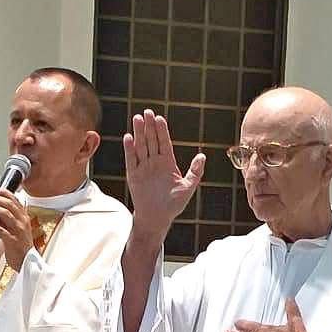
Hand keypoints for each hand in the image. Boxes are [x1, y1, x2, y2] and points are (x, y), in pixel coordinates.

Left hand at [0, 190, 34, 269]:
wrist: (27, 262)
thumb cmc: (21, 247)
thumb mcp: (19, 230)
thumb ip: (9, 221)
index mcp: (25, 218)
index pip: (15, 200)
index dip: (4, 193)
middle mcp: (23, 222)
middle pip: (9, 204)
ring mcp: (18, 231)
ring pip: (4, 213)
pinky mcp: (12, 241)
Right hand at [124, 110, 204, 242]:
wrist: (157, 218)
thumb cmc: (174, 205)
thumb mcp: (188, 187)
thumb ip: (195, 172)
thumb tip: (202, 156)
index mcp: (167, 163)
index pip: (164, 142)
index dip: (161, 130)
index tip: (159, 118)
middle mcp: (154, 163)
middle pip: (151, 140)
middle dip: (149, 126)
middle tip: (147, 112)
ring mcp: (143, 168)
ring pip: (141, 147)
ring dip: (139, 133)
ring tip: (137, 119)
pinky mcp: (133, 176)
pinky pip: (131, 160)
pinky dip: (129, 149)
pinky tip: (128, 137)